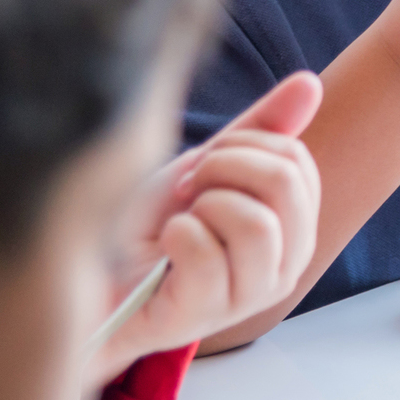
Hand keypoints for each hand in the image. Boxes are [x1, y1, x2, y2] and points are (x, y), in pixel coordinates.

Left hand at [94, 71, 324, 378]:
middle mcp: (284, 267)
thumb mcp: (207, 166)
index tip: (206, 166)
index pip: (297, 162)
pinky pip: (205, 256)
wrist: (89, 276)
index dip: (244, 146)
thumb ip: (260, 129)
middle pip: (286, 186)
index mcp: (294, 230)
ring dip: (204, 206)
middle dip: (225, 167)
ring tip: (181, 221)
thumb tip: (310, 82)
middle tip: (190, 189)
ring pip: (256, 226)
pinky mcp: (202, 317)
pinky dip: (175, 236)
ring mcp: (247, 298)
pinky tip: (164, 246)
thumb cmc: (149, 224)